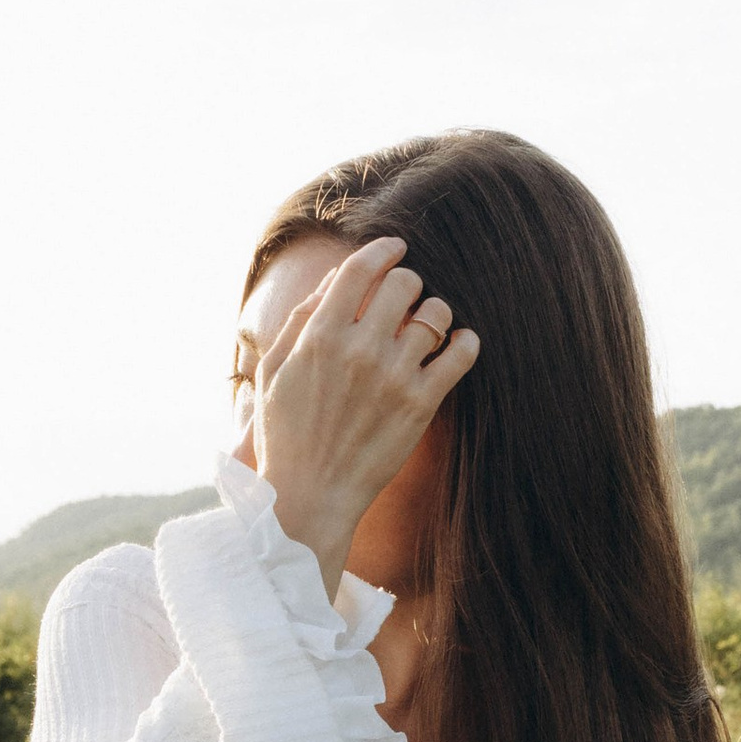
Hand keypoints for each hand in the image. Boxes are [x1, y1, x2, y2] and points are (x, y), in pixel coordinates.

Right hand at [247, 238, 479, 599]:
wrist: (309, 494)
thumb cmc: (286, 432)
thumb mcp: (274, 369)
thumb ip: (301, 319)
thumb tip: (335, 279)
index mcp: (320, 335)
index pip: (360, 269)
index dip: (383, 250)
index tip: (396, 248)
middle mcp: (360, 349)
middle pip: (404, 284)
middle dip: (408, 283)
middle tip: (406, 297)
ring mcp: (394, 376)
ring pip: (436, 314)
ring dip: (434, 313)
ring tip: (427, 326)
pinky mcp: (421, 404)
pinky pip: (461, 354)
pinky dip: (466, 342)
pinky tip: (460, 343)